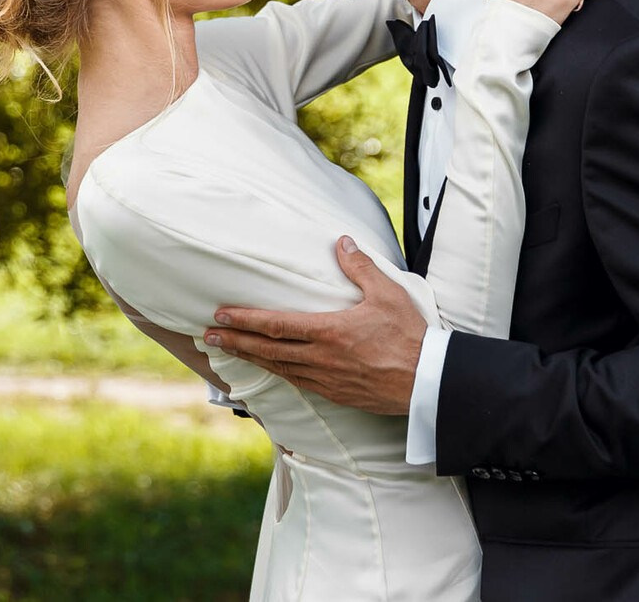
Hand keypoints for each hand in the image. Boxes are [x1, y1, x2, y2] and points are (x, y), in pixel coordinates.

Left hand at [203, 237, 424, 415]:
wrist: (429, 382)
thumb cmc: (411, 337)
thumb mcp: (388, 293)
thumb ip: (361, 267)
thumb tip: (341, 242)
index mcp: (330, 332)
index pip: (276, 325)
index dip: (245, 320)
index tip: (221, 316)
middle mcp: (322, 358)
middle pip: (268, 350)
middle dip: (235, 342)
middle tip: (208, 337)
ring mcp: (327, 380)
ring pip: (280, 369)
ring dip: (252, 359)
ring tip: (230, 351)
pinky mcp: (337, 395)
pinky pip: (299, 383)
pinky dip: (278, 374)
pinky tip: (271, 369)